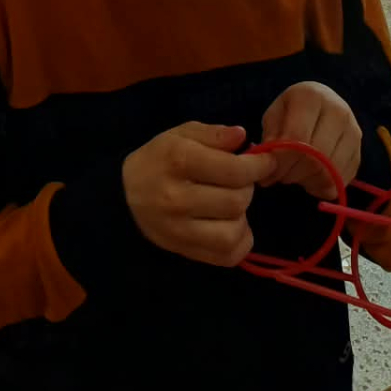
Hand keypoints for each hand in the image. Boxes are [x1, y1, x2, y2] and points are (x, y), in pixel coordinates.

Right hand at [122, 122, 270, 266]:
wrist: (124, 196)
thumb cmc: (159, 159)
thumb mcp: (181, 135)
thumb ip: (214, 134)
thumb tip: (243, 137)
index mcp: (178, 161)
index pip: (234, 170)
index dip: (258, 165)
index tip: (266, 161)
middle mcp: (177, 199)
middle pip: (237, 200)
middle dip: (248, 187)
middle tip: (240, 180)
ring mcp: (180, 231)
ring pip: (234, 231)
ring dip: (243, 215)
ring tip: (232, 203)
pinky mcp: (185, 252)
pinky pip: (228, 256)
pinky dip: (240, 241)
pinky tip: (231, 224)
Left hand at [259, 82, 362, 196]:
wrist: (321, 106)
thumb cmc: (292, 112)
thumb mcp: (274, 117)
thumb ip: (270, 140)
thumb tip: (268, 168)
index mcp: (312, 97)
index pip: (298, 137)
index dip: (282, 160)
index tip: (270, 170)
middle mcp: (338, 111)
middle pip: (316, 156)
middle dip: (294, 173)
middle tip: (281, 176)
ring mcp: (353, 132)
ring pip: (330, 171)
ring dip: (308, 181)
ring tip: (295, 175)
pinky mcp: (359, 153)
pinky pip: (340, 180)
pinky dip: (322, 187)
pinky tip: (310, 179)